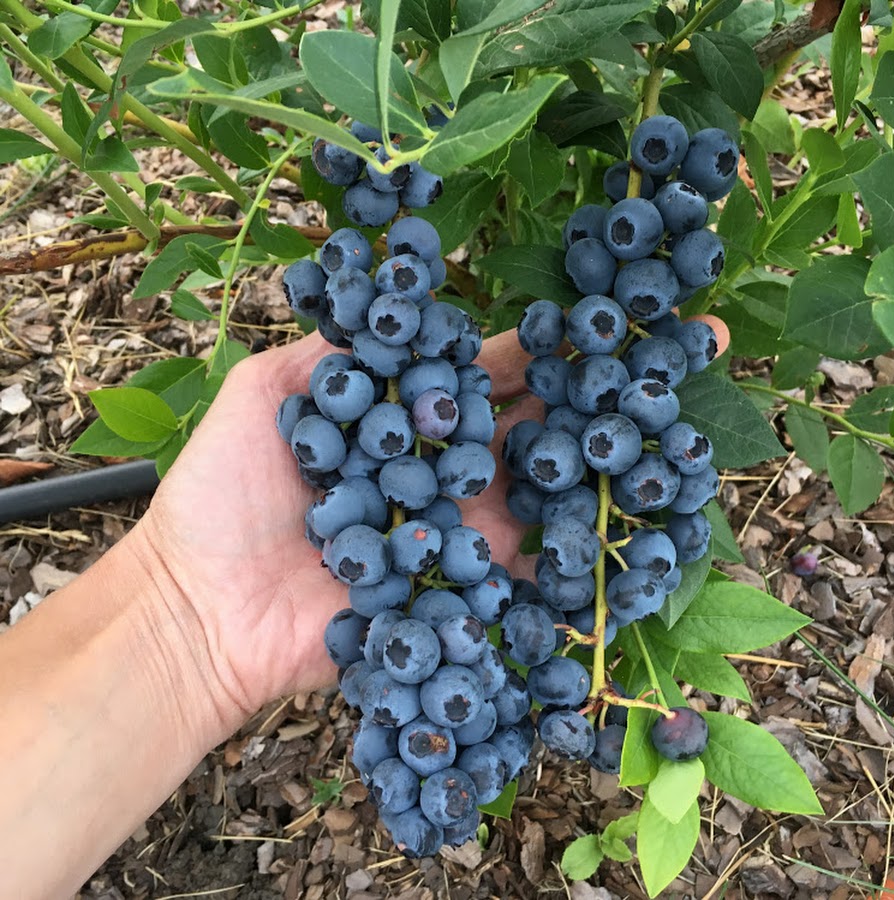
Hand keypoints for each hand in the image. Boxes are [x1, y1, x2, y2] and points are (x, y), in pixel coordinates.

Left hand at [137, 316, 729, 726]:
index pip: (490, 377)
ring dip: (603, 479)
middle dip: (602, 402)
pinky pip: (523, 585)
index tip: (603, 320)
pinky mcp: (457, 600)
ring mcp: (457, 540)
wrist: (201, 607)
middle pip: (533, 436)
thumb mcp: (268, 394)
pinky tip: (636, 540)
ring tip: (674, 446)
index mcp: (406, 424)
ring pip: (543, 504)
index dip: (545, 348)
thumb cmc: (223, 493)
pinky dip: (576, 568)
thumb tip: (394, 303)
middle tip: (672, 371)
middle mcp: (443, 478)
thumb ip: (335, 351)